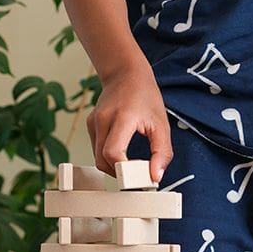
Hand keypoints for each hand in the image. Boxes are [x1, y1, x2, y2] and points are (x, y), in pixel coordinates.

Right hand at [85, 67, 171, 181]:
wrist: (126, 74)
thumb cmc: (145, 96)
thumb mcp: (162, 125)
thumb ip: (162, 153)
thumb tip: (155, 177)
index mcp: (121, 118)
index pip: (113, 153)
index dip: (124, 171)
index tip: (139, 177)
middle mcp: (102, 120)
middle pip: (103, 161)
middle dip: (120, 174)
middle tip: (138, 176)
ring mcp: (93, 122)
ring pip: (98, 159)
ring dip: (114, 168)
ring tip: (132, 166)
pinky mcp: (91, 126)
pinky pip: (97, 151)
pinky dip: (109, 158)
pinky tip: (123, 154)